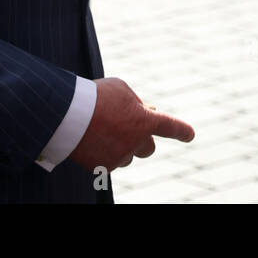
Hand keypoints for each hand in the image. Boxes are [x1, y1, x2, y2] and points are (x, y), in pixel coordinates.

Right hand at [69, 77, 193, 172]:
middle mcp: (136, 143)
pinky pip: (109, 162)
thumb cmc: (96, 97)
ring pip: (128, 156)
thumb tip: (144, 112)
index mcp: (145, 121)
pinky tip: (93, 139)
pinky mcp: (102, 167)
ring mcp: (119, 156)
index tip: (190, 135)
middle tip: (130, 128)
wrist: (66, 115)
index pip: (170, 127)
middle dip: (143, 139)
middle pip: (149, 148)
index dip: (182, 131)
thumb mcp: (121, 90)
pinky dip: (105, 152)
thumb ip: (136, 102)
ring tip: (104, 130)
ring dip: (122, 146)